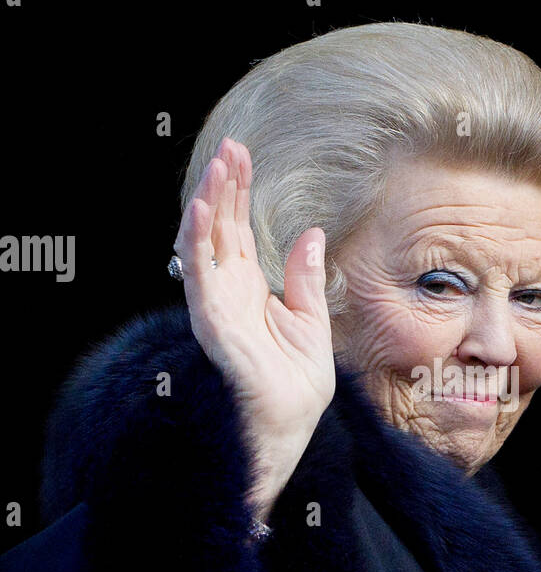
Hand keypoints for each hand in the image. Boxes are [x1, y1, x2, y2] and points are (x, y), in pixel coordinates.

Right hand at [173, 137, 335, 519]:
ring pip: (203, 243)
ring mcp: (215, 304)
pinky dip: (198, 240)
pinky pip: (199, 274)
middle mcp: (226, 291)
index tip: (242, 155)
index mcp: (248, 288)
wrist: (290, 424)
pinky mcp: (211, 321)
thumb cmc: (298, 383)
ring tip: (218, 165)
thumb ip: (304, 277)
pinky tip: (204, 209)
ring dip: (208, 203)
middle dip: (224, 186)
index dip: (238, 192)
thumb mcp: (312, 320)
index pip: (237, 229)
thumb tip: (310, 233)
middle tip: (230, 147)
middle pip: (220, 227)